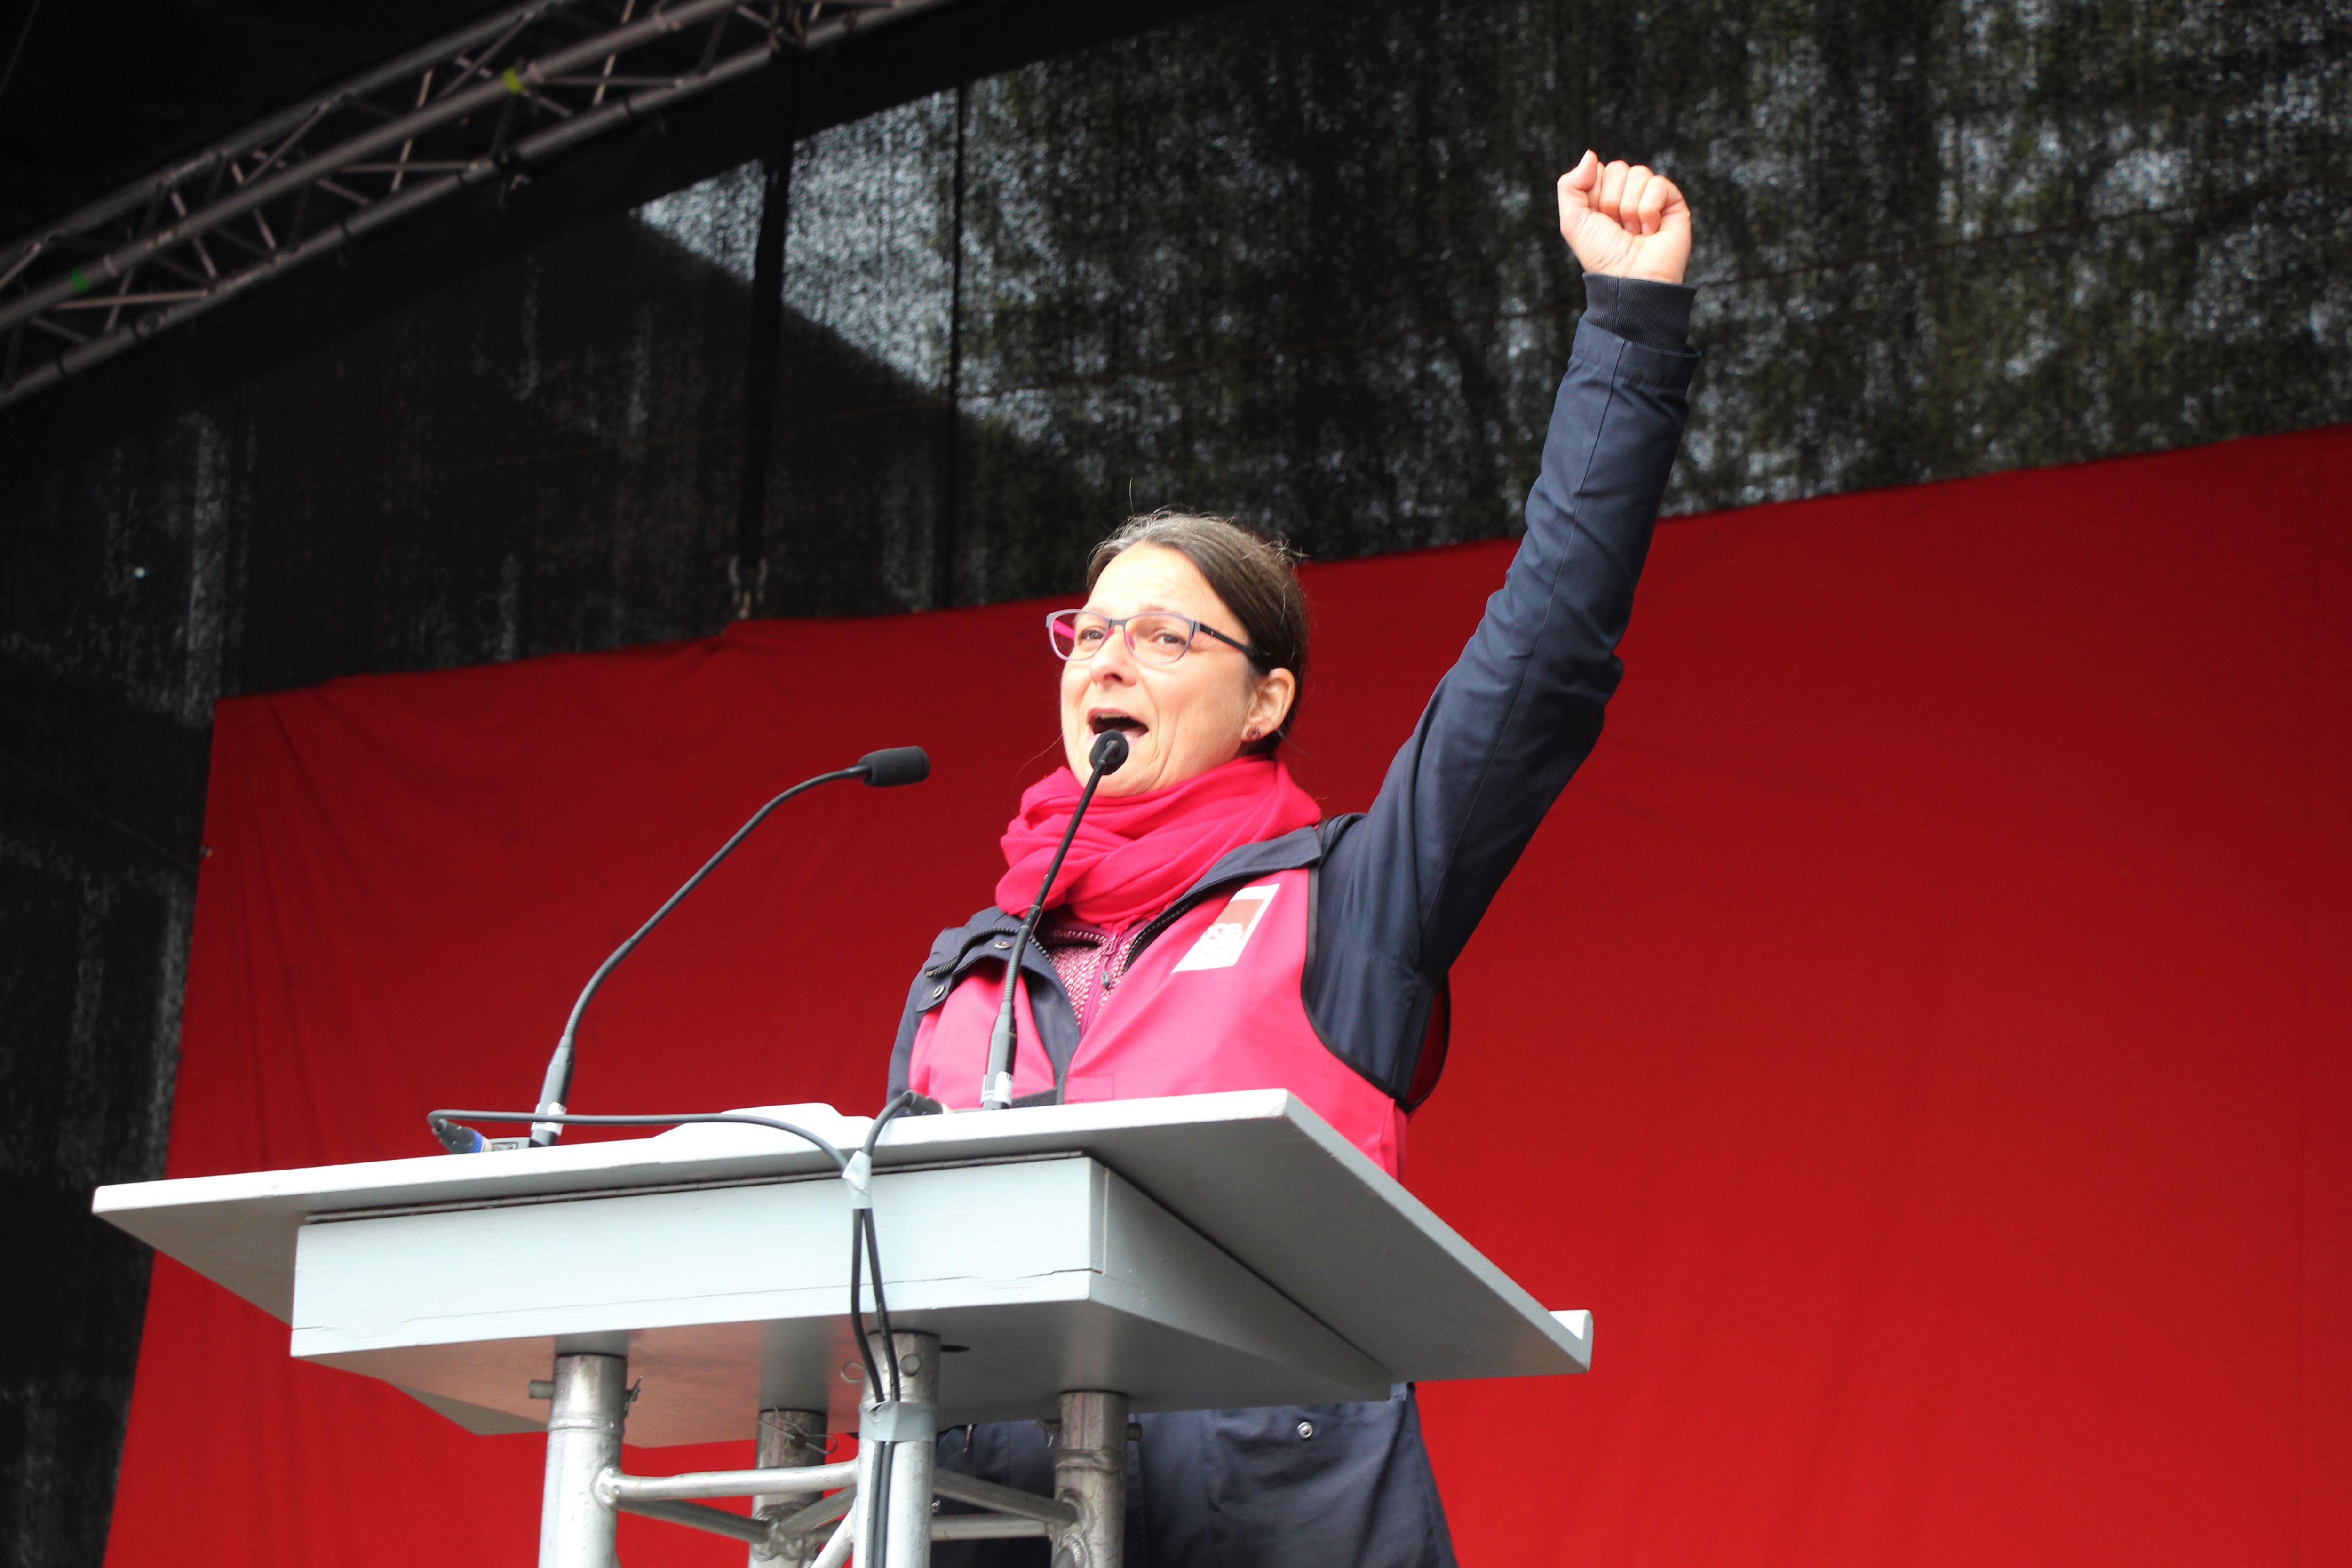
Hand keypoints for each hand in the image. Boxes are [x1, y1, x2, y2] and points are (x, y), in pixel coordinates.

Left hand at [1557, 151, 1690, 284]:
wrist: (1630, 278)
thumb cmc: (1603, 256)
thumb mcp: (1573, 222)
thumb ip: (1570, 185)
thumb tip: (1591, 155)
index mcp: (1604, 197)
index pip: (1598, 170)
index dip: (1595, 195)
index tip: (1599, 220)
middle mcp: (1628, 194)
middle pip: (1618, 168)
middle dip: (1612, 201)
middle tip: (1618, 228)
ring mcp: (1651, 197)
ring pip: (1638, 174)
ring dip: (1631, 209)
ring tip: (1635, 232)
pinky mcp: (1672, 202)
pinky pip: (1658, 184)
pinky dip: (1649, 211)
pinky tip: (1650, 230)